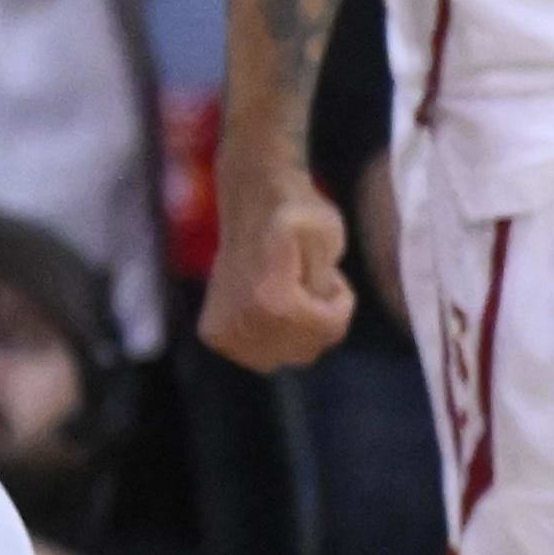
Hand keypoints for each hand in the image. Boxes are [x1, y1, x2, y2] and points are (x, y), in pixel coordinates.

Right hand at [199, 177, 353, 371]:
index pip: (328, 329)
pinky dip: (271, 337)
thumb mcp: (327, 235)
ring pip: (284, 356)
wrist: (251, 197)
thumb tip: (311, 309)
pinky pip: (258, 356)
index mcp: (269, 301)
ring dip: (296, 328)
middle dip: (317, 318)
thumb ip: (325, 280)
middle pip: (306, 349)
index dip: (339, 303)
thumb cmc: (296, 211)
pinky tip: (268, 305)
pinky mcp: (214, 333)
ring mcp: (223, 331)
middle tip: (306, 280)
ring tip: (289, 290)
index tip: (329, 275)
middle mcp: (241, 322)